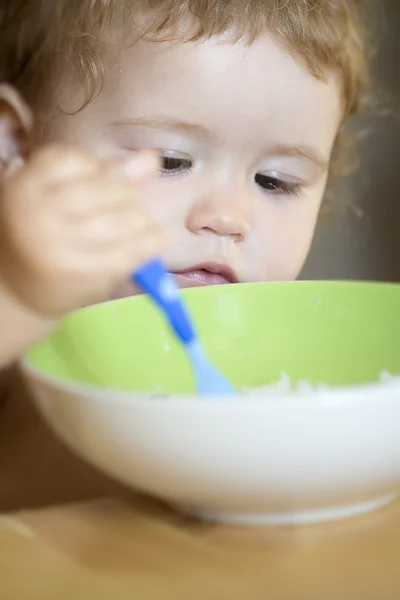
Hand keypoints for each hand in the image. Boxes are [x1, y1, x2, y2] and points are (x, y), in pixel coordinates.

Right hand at [0, 144, 162, 315]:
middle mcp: (41, 215)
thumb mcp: (55, 197)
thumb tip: (152, 158)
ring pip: (129, 217)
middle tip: (120, 206)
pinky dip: (151, 242)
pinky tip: (153, 239)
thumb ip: (101, 173)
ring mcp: (64, 247)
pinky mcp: (87, 273)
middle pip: (111, 188)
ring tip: (135, 225)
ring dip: (140, 219)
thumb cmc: (43, 235)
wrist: (20, 291)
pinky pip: (134, 249)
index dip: (94, 170)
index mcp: (26, 188)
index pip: (75, 160)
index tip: (94, 183)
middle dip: (124, 195)